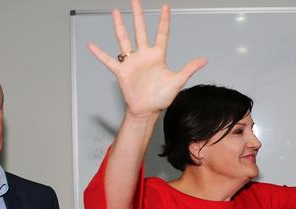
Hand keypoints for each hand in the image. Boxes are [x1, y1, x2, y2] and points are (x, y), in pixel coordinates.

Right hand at [87, 0, 206, 117]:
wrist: (147, 111)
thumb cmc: (161, 98)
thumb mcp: (177, 81)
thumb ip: (189, 69)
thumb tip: (203, 60)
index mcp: (157, 56)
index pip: (161, 34)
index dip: (164, 20)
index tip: (165, 7)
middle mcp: (143, 56)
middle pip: (140, 31)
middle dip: (138, 15)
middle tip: (135, 1)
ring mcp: (132, 62)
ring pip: (124, 40)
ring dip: (120, 26)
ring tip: (116, 12)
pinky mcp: (122, 72)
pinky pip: (109, 61)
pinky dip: (99, 54)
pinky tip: (92, 45)